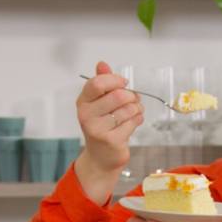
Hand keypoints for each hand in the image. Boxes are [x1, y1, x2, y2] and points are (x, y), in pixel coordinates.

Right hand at [74, 61, 143, 203]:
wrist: (101, 158)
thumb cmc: (102, 127)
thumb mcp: (98, 103)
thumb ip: (102, 82)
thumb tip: (102, 63)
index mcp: (83, 102)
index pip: (98, 83)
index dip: (115, 80)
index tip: (124, 83)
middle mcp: (87, 115)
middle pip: (117, 96)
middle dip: (131, 96)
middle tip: (133, 100)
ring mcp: (98, 129)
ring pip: (128, 109)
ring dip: (137, 108)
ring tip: (134, 112)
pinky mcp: (112, 140)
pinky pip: (133, 122)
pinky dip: (138, 119)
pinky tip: (134, 122)